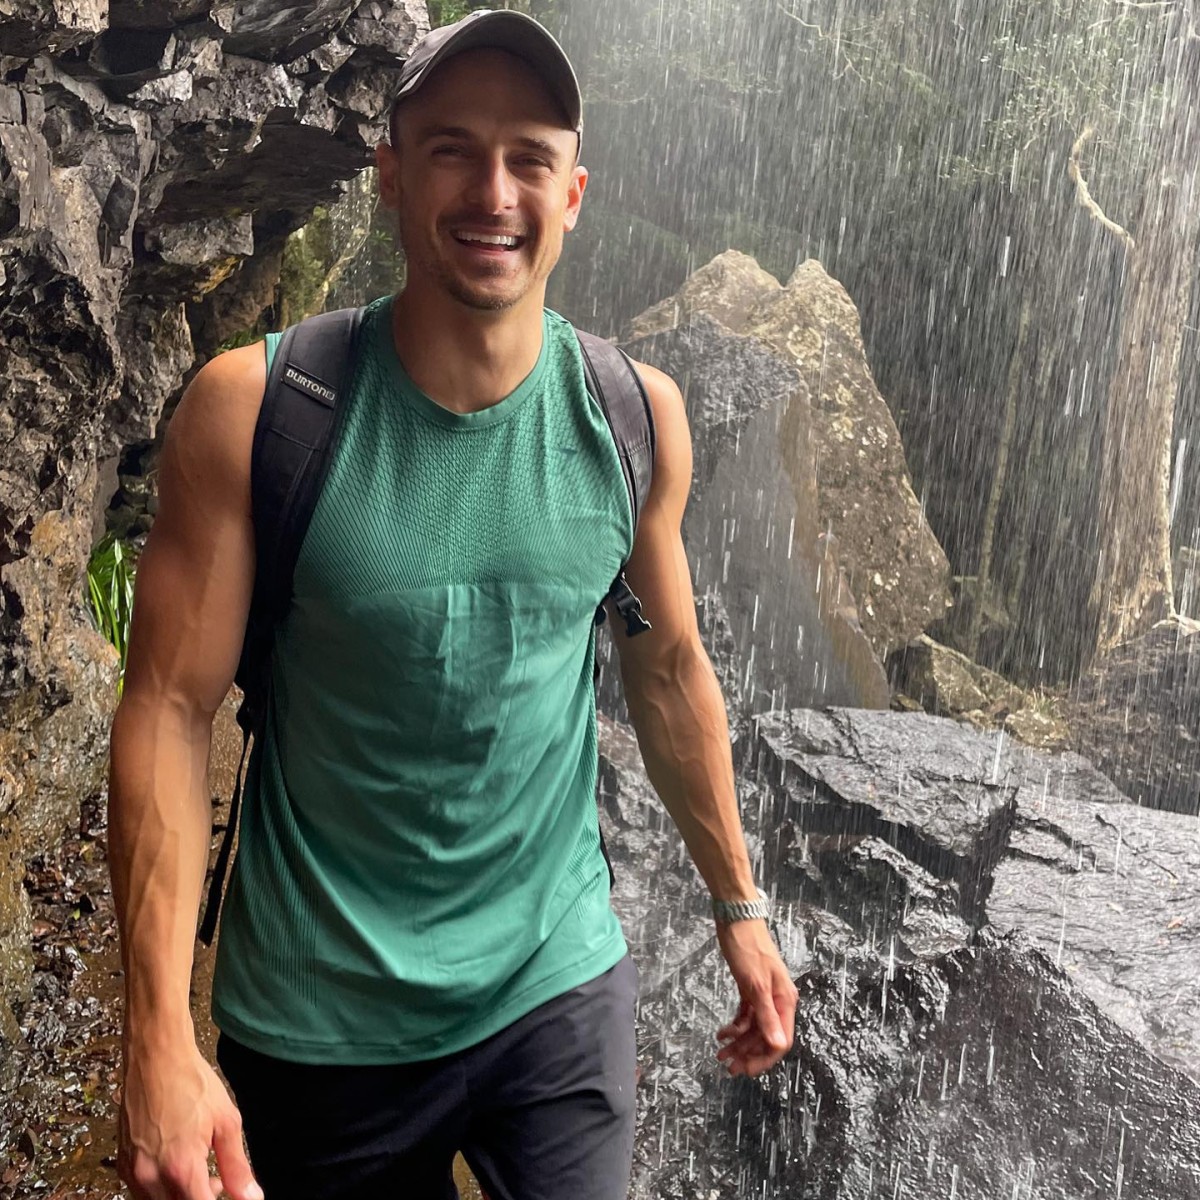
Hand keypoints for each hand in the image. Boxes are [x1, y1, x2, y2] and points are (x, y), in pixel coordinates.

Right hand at [118, 1040, 261, 1199]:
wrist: (156, 1058)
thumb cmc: (191, 1083)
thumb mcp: (226, 1121)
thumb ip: (237, 1166)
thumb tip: (251, 1196)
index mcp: (181, 1167)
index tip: (224, 1190)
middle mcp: (151, 1176)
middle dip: (200, 1198)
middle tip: (217, 1179)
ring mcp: (133, 1172)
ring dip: (181, 1196)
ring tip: (199, 1168)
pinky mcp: (122, 1164)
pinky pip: (142, 1192)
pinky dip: (163, 1188)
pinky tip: (177, 1162)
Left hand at [714, 918, 798, 1076]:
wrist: (736, 918)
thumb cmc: (747, 948)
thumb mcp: (755, 984)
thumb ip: (766, 1016)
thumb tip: (778, 1046)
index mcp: (784, 1001)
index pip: (780, 1040)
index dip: (763, 1058)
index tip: (745, 1070)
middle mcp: (777, 1000)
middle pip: (766, 1037)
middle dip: (748, 1054)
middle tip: (726, 1066)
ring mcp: (764, 994)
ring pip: (754, 1028)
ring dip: (739, 1042)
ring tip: (720, 1051)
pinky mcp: (751, 988)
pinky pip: (746, 1015)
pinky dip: (735, 1026)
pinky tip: (722, 1033)